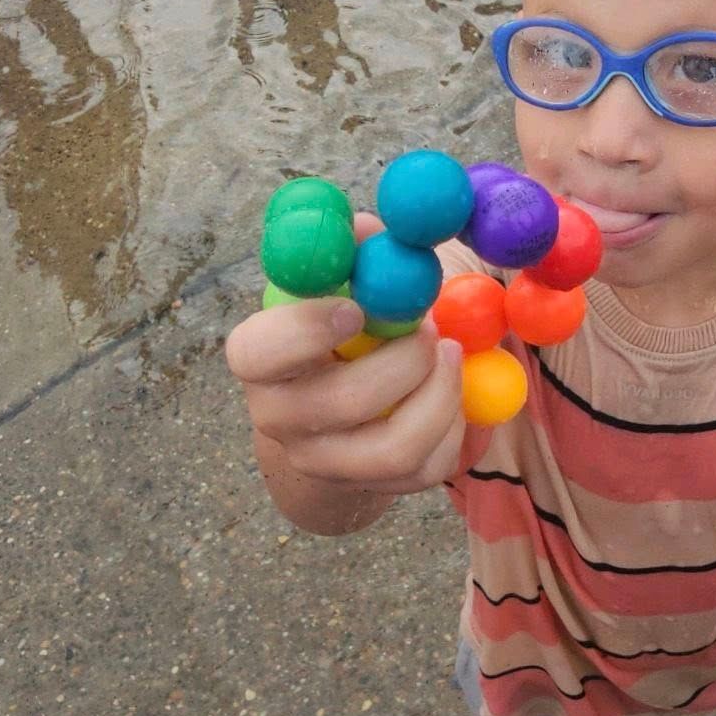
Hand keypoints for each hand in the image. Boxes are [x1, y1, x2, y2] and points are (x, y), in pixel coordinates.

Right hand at [225, 213, 465, 496]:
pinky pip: (430, 467)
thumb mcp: (339, 280)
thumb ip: (350, 249)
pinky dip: (457, 424)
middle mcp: (281, 418)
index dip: (306, 331)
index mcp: (260, 358)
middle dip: (401, 363)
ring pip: (394, 448)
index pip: (258, 354)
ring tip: (450, 353)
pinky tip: (451, 389)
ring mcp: (327, 462)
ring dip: (439, 395)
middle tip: (430, 328)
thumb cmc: (342, 324)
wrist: (344, 403)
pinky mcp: (377, 487)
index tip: (356, 308)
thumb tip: (365, 227)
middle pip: (340, 405)